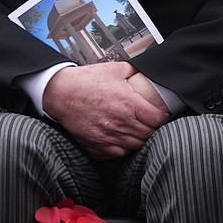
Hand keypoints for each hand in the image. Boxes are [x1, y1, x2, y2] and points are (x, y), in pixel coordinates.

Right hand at [43, 62, 168, 157]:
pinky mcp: (98, 146)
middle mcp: (121, 123)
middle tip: (149, 122)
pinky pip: (119, 153)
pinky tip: (122, 138)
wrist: (60, 93)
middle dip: (152, 129)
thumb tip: (144, 73)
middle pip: (148, 134)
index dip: (162, 117)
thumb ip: (133, 72)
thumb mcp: (113, 69)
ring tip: (137, 130)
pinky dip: (124, 147)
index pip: (157, 119)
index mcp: (128, 104)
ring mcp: (109, 137)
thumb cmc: (84, 81)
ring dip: (139, 139)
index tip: (161, 115)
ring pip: (135, 146)